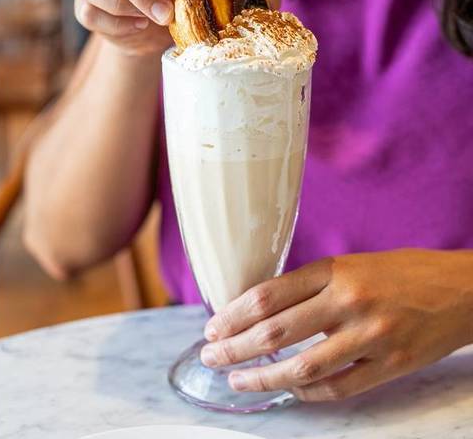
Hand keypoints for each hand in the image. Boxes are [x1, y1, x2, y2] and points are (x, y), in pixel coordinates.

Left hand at [200, 250, 472, 401]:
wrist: (464, 289)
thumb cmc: (401, 274)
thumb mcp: (351, 265)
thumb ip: (309, 286)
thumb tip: (256, 311)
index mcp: (335, 269)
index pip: (267, 295)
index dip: (232, 315)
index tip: (212, 328)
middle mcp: (350, 300)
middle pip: (275, 332)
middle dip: (234, 348)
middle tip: (211, 357)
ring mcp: (373, 335)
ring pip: (302, 367)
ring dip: (263, 378)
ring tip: (239, 380)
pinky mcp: (393, 364)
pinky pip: (340, 387)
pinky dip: (309, 392)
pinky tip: (290, 390)